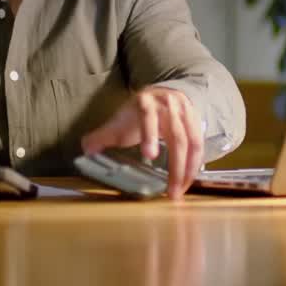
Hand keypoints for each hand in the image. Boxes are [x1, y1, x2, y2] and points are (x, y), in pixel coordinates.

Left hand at [80, 86, 202, 199]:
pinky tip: (188, 180)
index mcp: (146, 103)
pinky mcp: (197, 121)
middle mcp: (170, 105)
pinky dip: (195, 165)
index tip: (149, 156)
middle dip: (175, 167)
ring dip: (188, 170)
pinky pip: (200, 146)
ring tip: (180, 191)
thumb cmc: (138, 113)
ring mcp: (186, 113)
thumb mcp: (119, 121)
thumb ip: (102, 135)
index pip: (148, 118)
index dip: (149, 136)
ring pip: (193, 143)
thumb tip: (86, 150)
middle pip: (177, 137)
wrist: (162, 93)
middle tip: (170, 191)